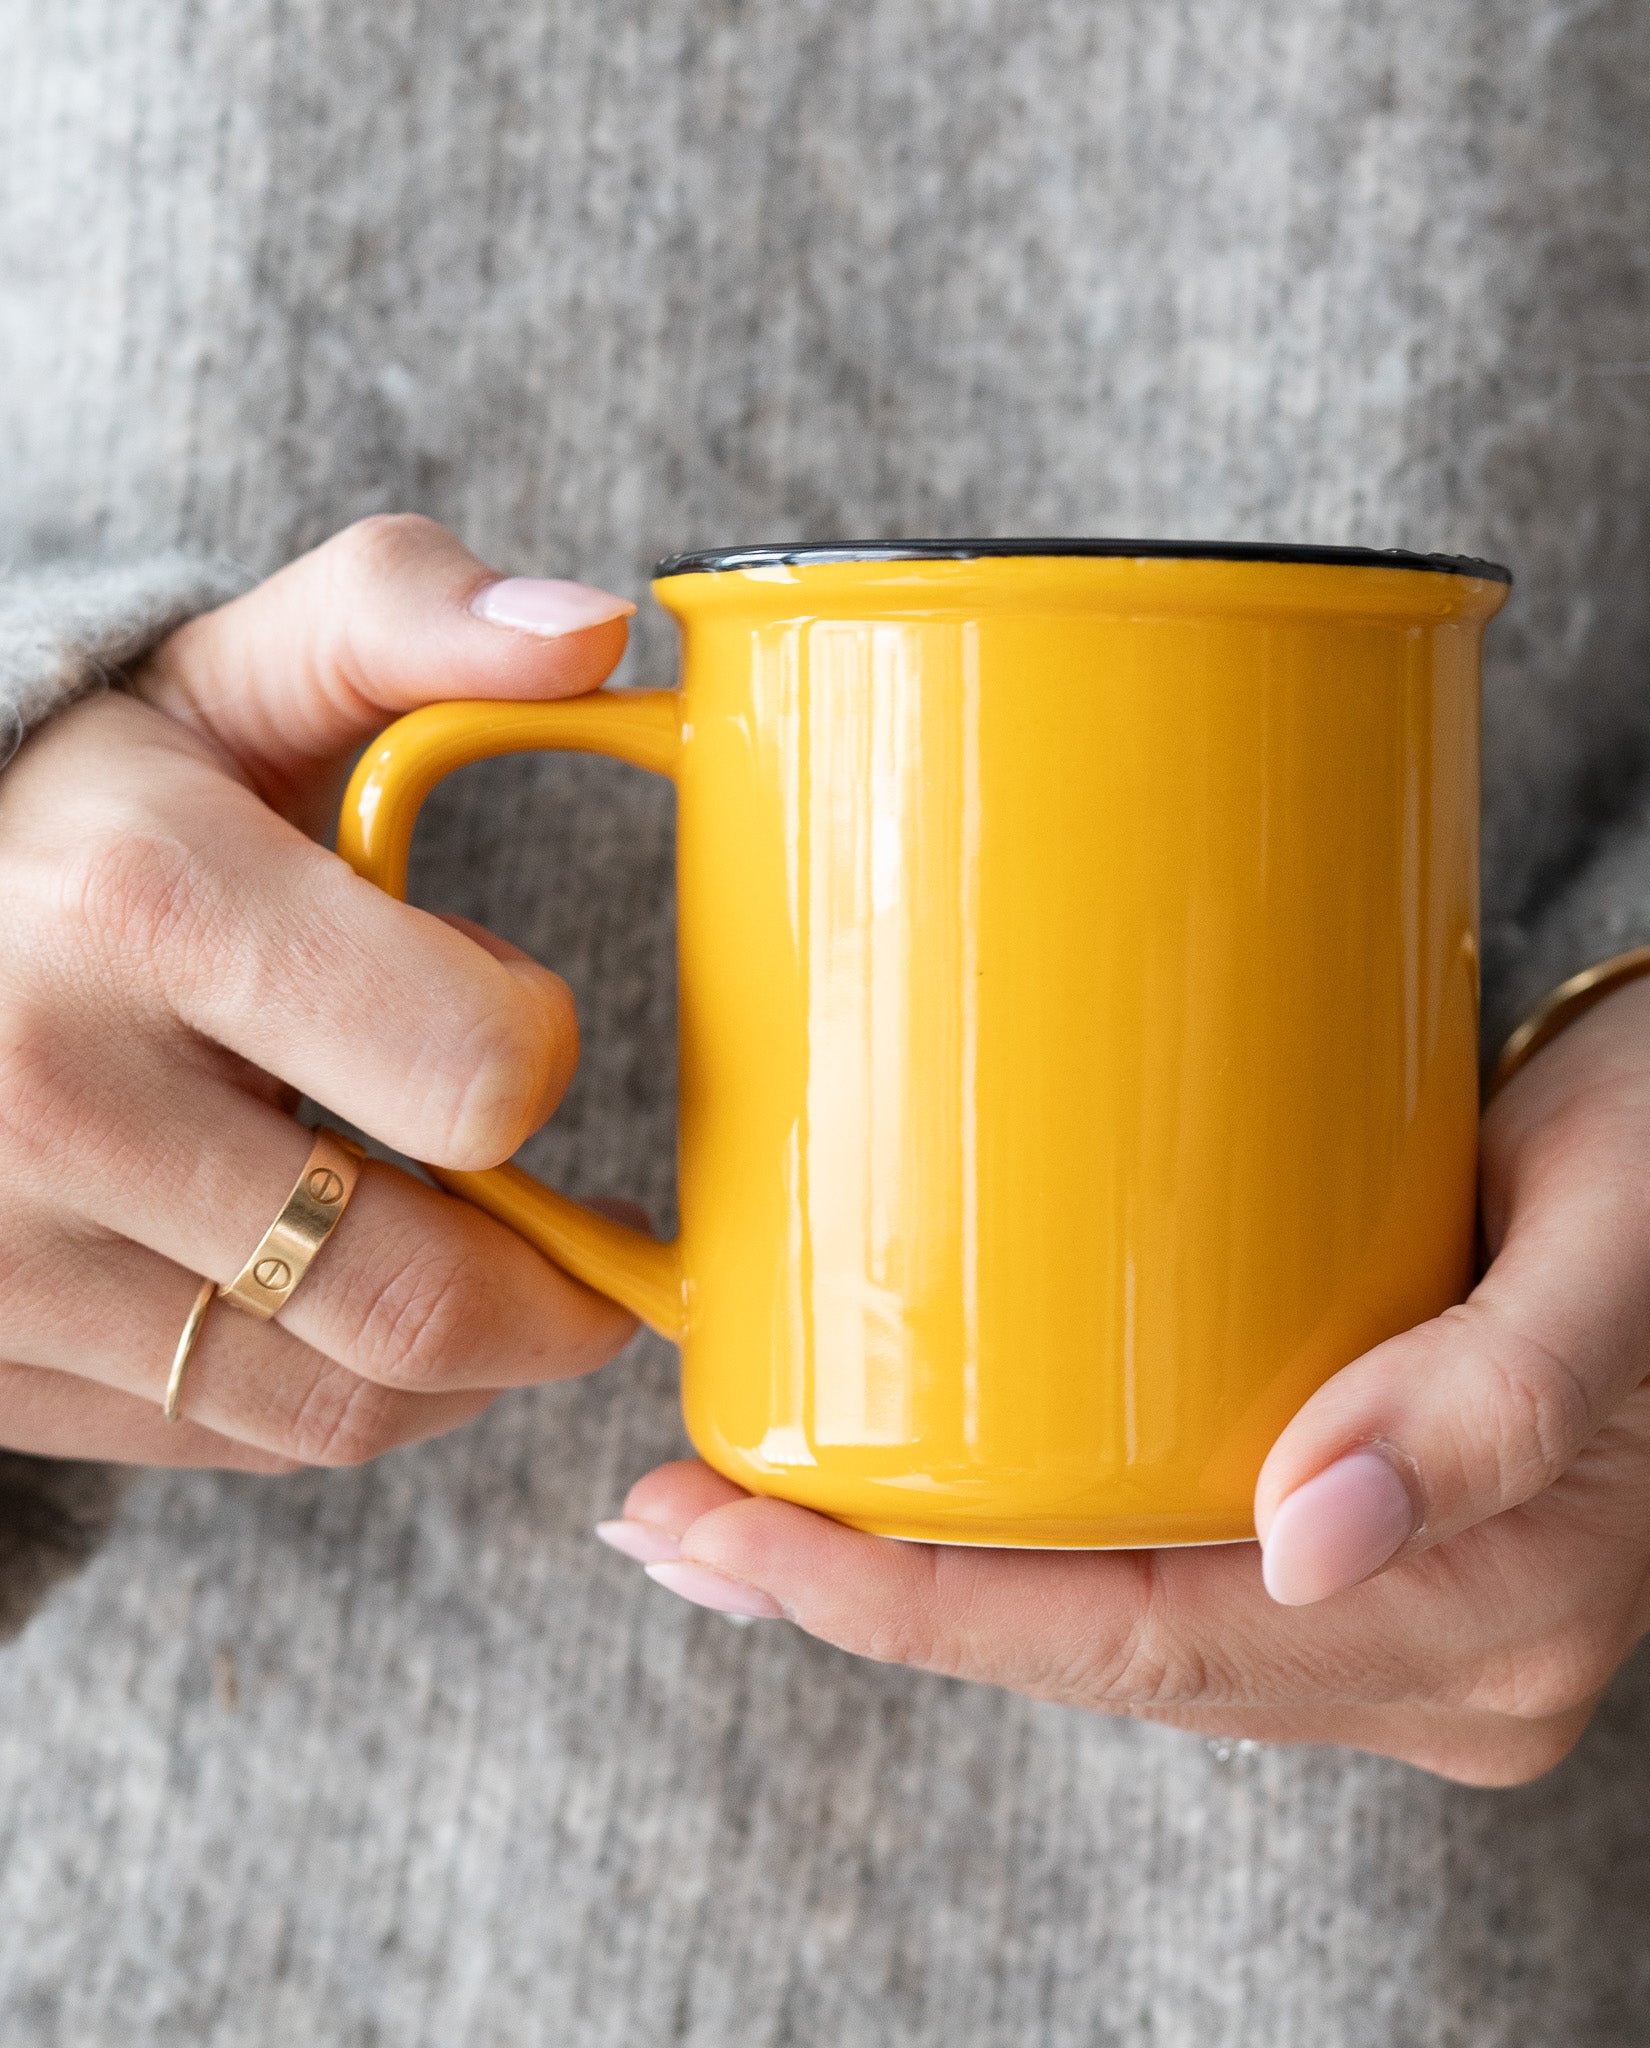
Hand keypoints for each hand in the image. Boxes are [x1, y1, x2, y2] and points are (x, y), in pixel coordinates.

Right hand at [0, 516, 642, 1470]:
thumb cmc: (81, 802)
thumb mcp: (221, 678)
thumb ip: (404, 620)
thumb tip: (594, 633)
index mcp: (142, 896)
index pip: (476, 1073)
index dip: (538, 1052)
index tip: (522, 1023)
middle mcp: (46, 1091)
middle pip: (423, 1293)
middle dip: (558, 1281)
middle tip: (598, 1246)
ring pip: (344, 1403)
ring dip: (472, 1360)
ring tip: (499, 1281)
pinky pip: (240, 1443)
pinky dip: (350, 1401)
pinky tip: (361, 1314)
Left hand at [605, 964, 1649, 1783]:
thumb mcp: (1647, 1218)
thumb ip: (1507, 1391)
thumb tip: (1313, 1540)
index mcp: (1501, 1612)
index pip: (1151, 1647)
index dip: (919, 1610)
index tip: (728, 1538)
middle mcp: (1441, 1649)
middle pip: (1103, 1653)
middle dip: (876, 1598)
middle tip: (675, 1509)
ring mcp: (1406, 1604)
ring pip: (1121, 1618)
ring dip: (932, 1571)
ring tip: (747, 1497)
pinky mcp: (1381, 1528)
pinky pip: (1170, 1558)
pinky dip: (1028, 1527)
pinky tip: (920, 1476)